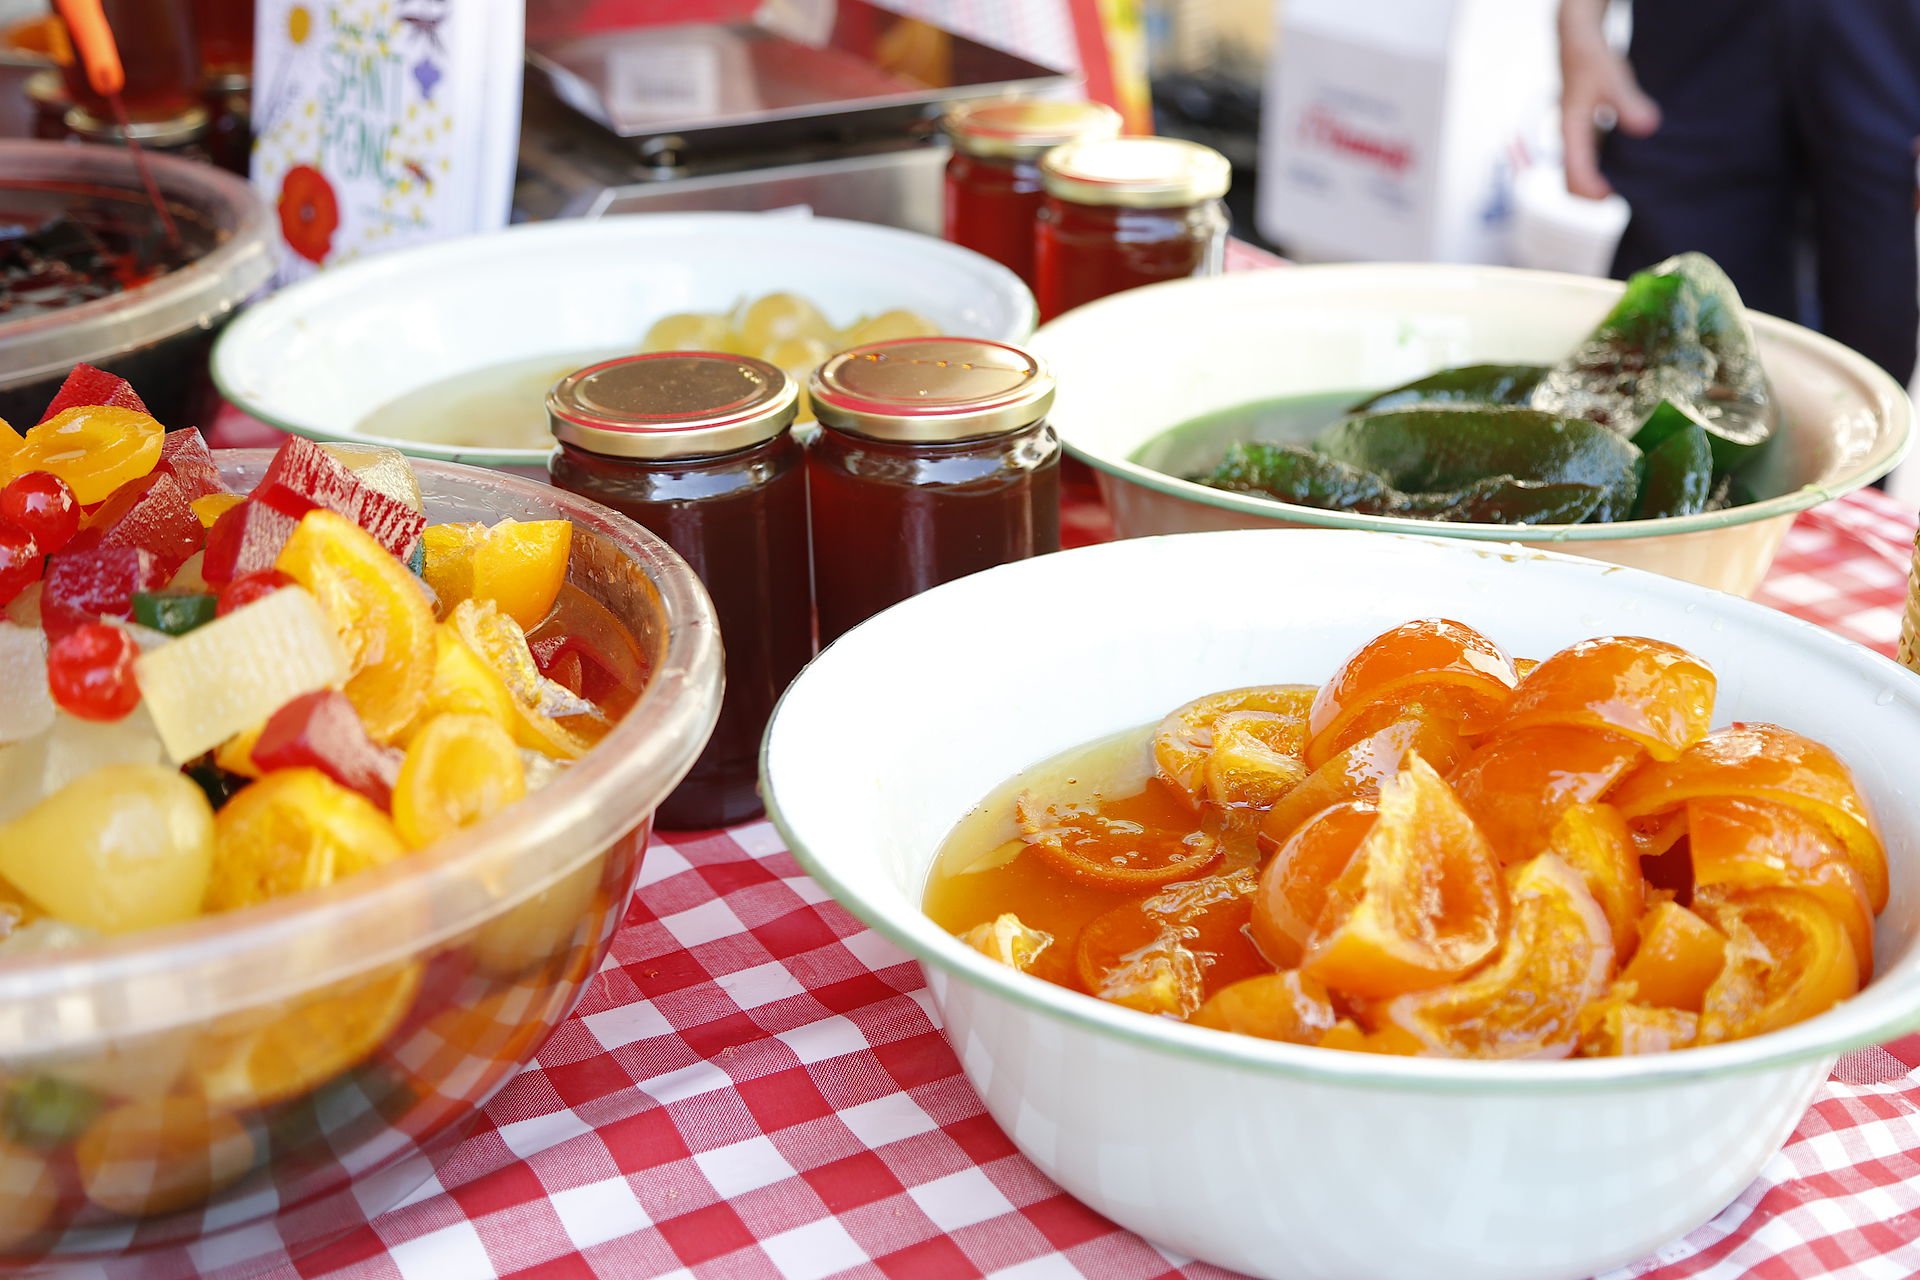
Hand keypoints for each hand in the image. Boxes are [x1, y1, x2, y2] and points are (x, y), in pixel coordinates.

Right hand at [1558, 0, 1661, 198]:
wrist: (1578, 42)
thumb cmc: (1593, 59)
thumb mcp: (1614, 78)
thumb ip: (1629, 104)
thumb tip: (1648, 128)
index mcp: (1570, 131)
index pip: (1573, 173)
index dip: (1591, 191)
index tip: (1612, 195)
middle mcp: (1569, 139)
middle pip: (1572, 182)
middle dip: (1593, 195)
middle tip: (1624, 197)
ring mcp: (1576, 137)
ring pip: (1580, 173)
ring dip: (1599, 183)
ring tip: (1628, 184)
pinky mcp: (1586, 132)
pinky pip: (1590, 161)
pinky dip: (1605, 170)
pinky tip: (1629, 164)